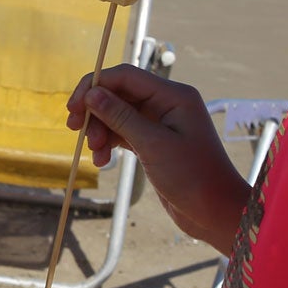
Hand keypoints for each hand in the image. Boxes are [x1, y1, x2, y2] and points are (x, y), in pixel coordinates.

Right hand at [66, 65, 248, 249]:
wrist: (214, 211)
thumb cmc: (192, 176)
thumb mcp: (152, 144)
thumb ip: (120, 116)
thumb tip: (91, 94)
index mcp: (174, 96)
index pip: (125, 76)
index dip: (95, 86)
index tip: (73, 107)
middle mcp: (166, 104)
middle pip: (118, 94)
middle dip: (95, 111)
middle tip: (75, 129)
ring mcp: (159, 123)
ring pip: (117, 114)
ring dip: (99, 130)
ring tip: (94, 152)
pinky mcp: (152, 142)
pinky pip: (122, 133)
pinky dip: (108, 143)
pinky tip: (102, 161)